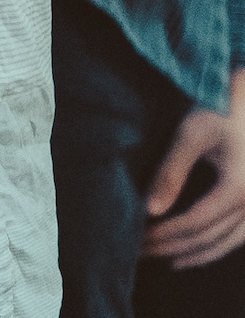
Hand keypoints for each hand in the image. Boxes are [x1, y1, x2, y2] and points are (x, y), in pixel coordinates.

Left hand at [144, 75, 244, 268]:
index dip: (164, 236)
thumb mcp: (190, 136)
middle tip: (141, 252)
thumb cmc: (220, 110)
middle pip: (210, 237)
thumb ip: (170, 173)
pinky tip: (201, 248)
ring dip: (198, 254)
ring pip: (230, 242)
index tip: (136, 241)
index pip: (194, 224)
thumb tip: (149, 209)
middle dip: (173, 248)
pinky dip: (219, 245)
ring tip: (169, 260)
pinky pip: (241, 234)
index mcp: (237, 189)